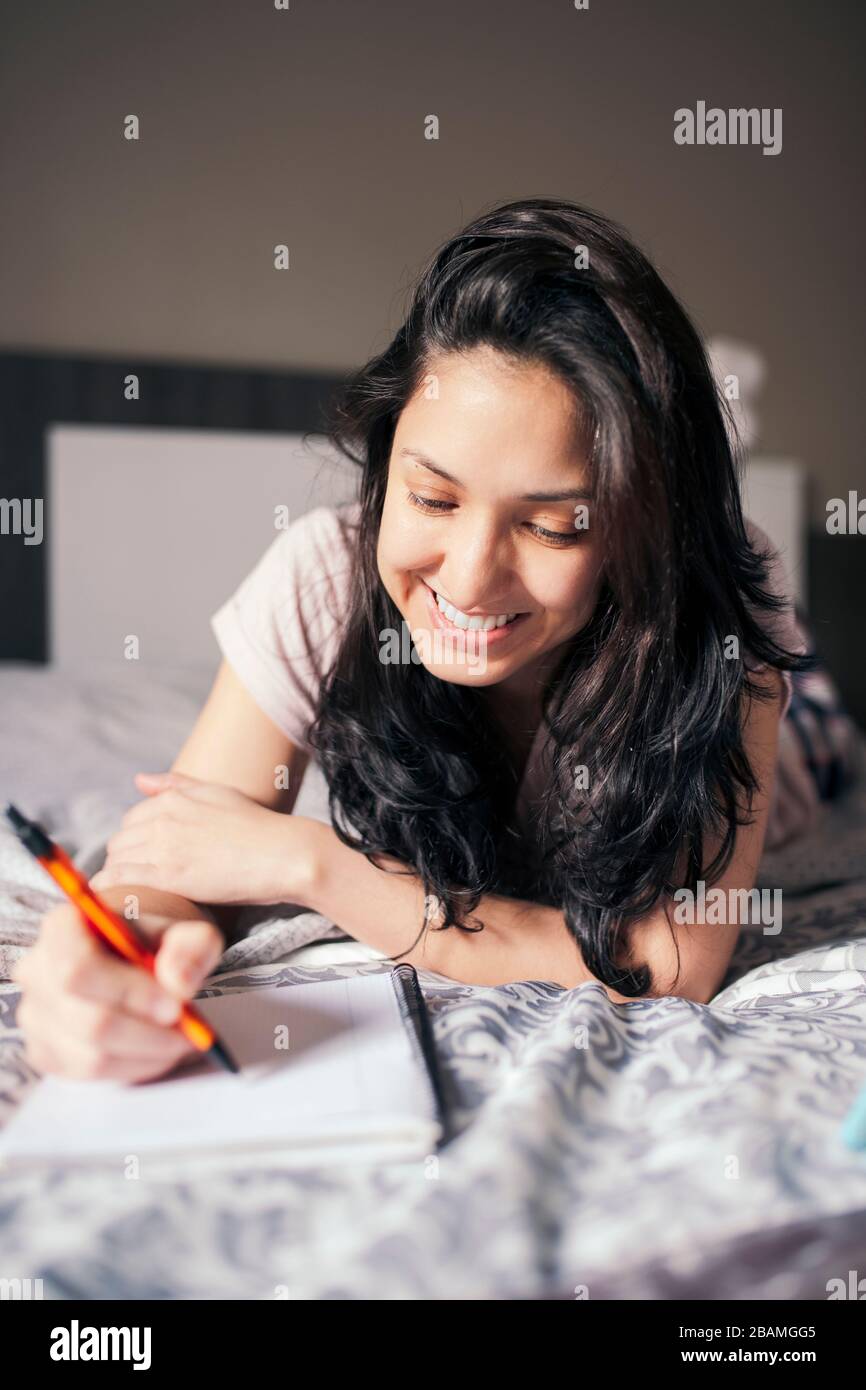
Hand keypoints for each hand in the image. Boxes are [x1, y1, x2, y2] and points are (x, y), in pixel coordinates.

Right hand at [13, 902, 223, 1082]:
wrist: (135, 958)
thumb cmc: (157, 943)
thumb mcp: (188, 933)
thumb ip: (193, 947)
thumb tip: (178, 983)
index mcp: (62, 927)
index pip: (79, 967)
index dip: (129, 992)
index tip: (175, 1004)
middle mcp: (37, 971)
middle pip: (90, 1021)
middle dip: (148, 1033)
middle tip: (190, 1031)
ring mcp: (35, 1017)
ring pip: (92, 1055)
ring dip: (147, 1054)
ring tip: (182, 1039)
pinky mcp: (45, 1053)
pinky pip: (90, 1074)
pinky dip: (134, 1067)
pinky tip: (158, 1049)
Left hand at [90, 771, 319, 906]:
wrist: (282, 854)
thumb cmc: (257, 825)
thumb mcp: (216, 793)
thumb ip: (176, 785)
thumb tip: (139, 780)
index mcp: (173, 799)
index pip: (131, 819)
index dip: (135, 840)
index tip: (146, 856)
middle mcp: (163, 819)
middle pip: (120, 841)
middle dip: (125, 858)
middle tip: (141, 878)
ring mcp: (164, 847)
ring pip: (116, 860)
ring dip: (118, 875)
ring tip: (133, 891)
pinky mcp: (168, 876)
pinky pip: (121, 878)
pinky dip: (110, 886)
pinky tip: (113, 897)